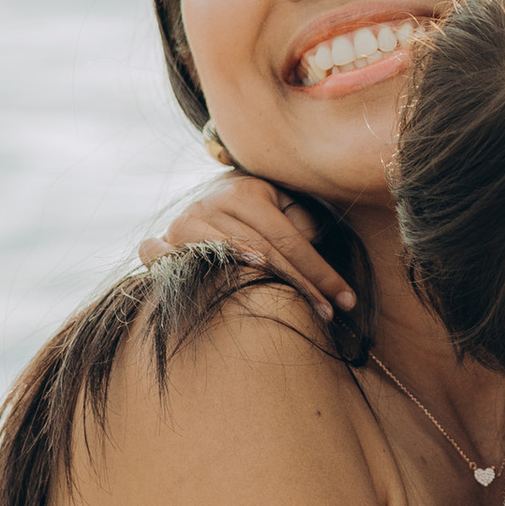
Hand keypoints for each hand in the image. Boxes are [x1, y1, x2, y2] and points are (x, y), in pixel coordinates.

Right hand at [137, 171, 350, 318]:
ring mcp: (181, 223)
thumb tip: (309, 248)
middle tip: (329, 313)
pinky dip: (174, 268)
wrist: (216, 192)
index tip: (346, 299)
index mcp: (244, 192)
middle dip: (299, 286)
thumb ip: (303, 222)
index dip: (320, 271)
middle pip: (260, 253)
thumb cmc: (264, 205)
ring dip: (249, 283)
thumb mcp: (289, 204)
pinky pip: (158, 255)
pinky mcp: (161, 242)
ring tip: (282, 305)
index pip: (288, 240)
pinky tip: (203, 288)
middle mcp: (209, 204)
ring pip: (219, 258)